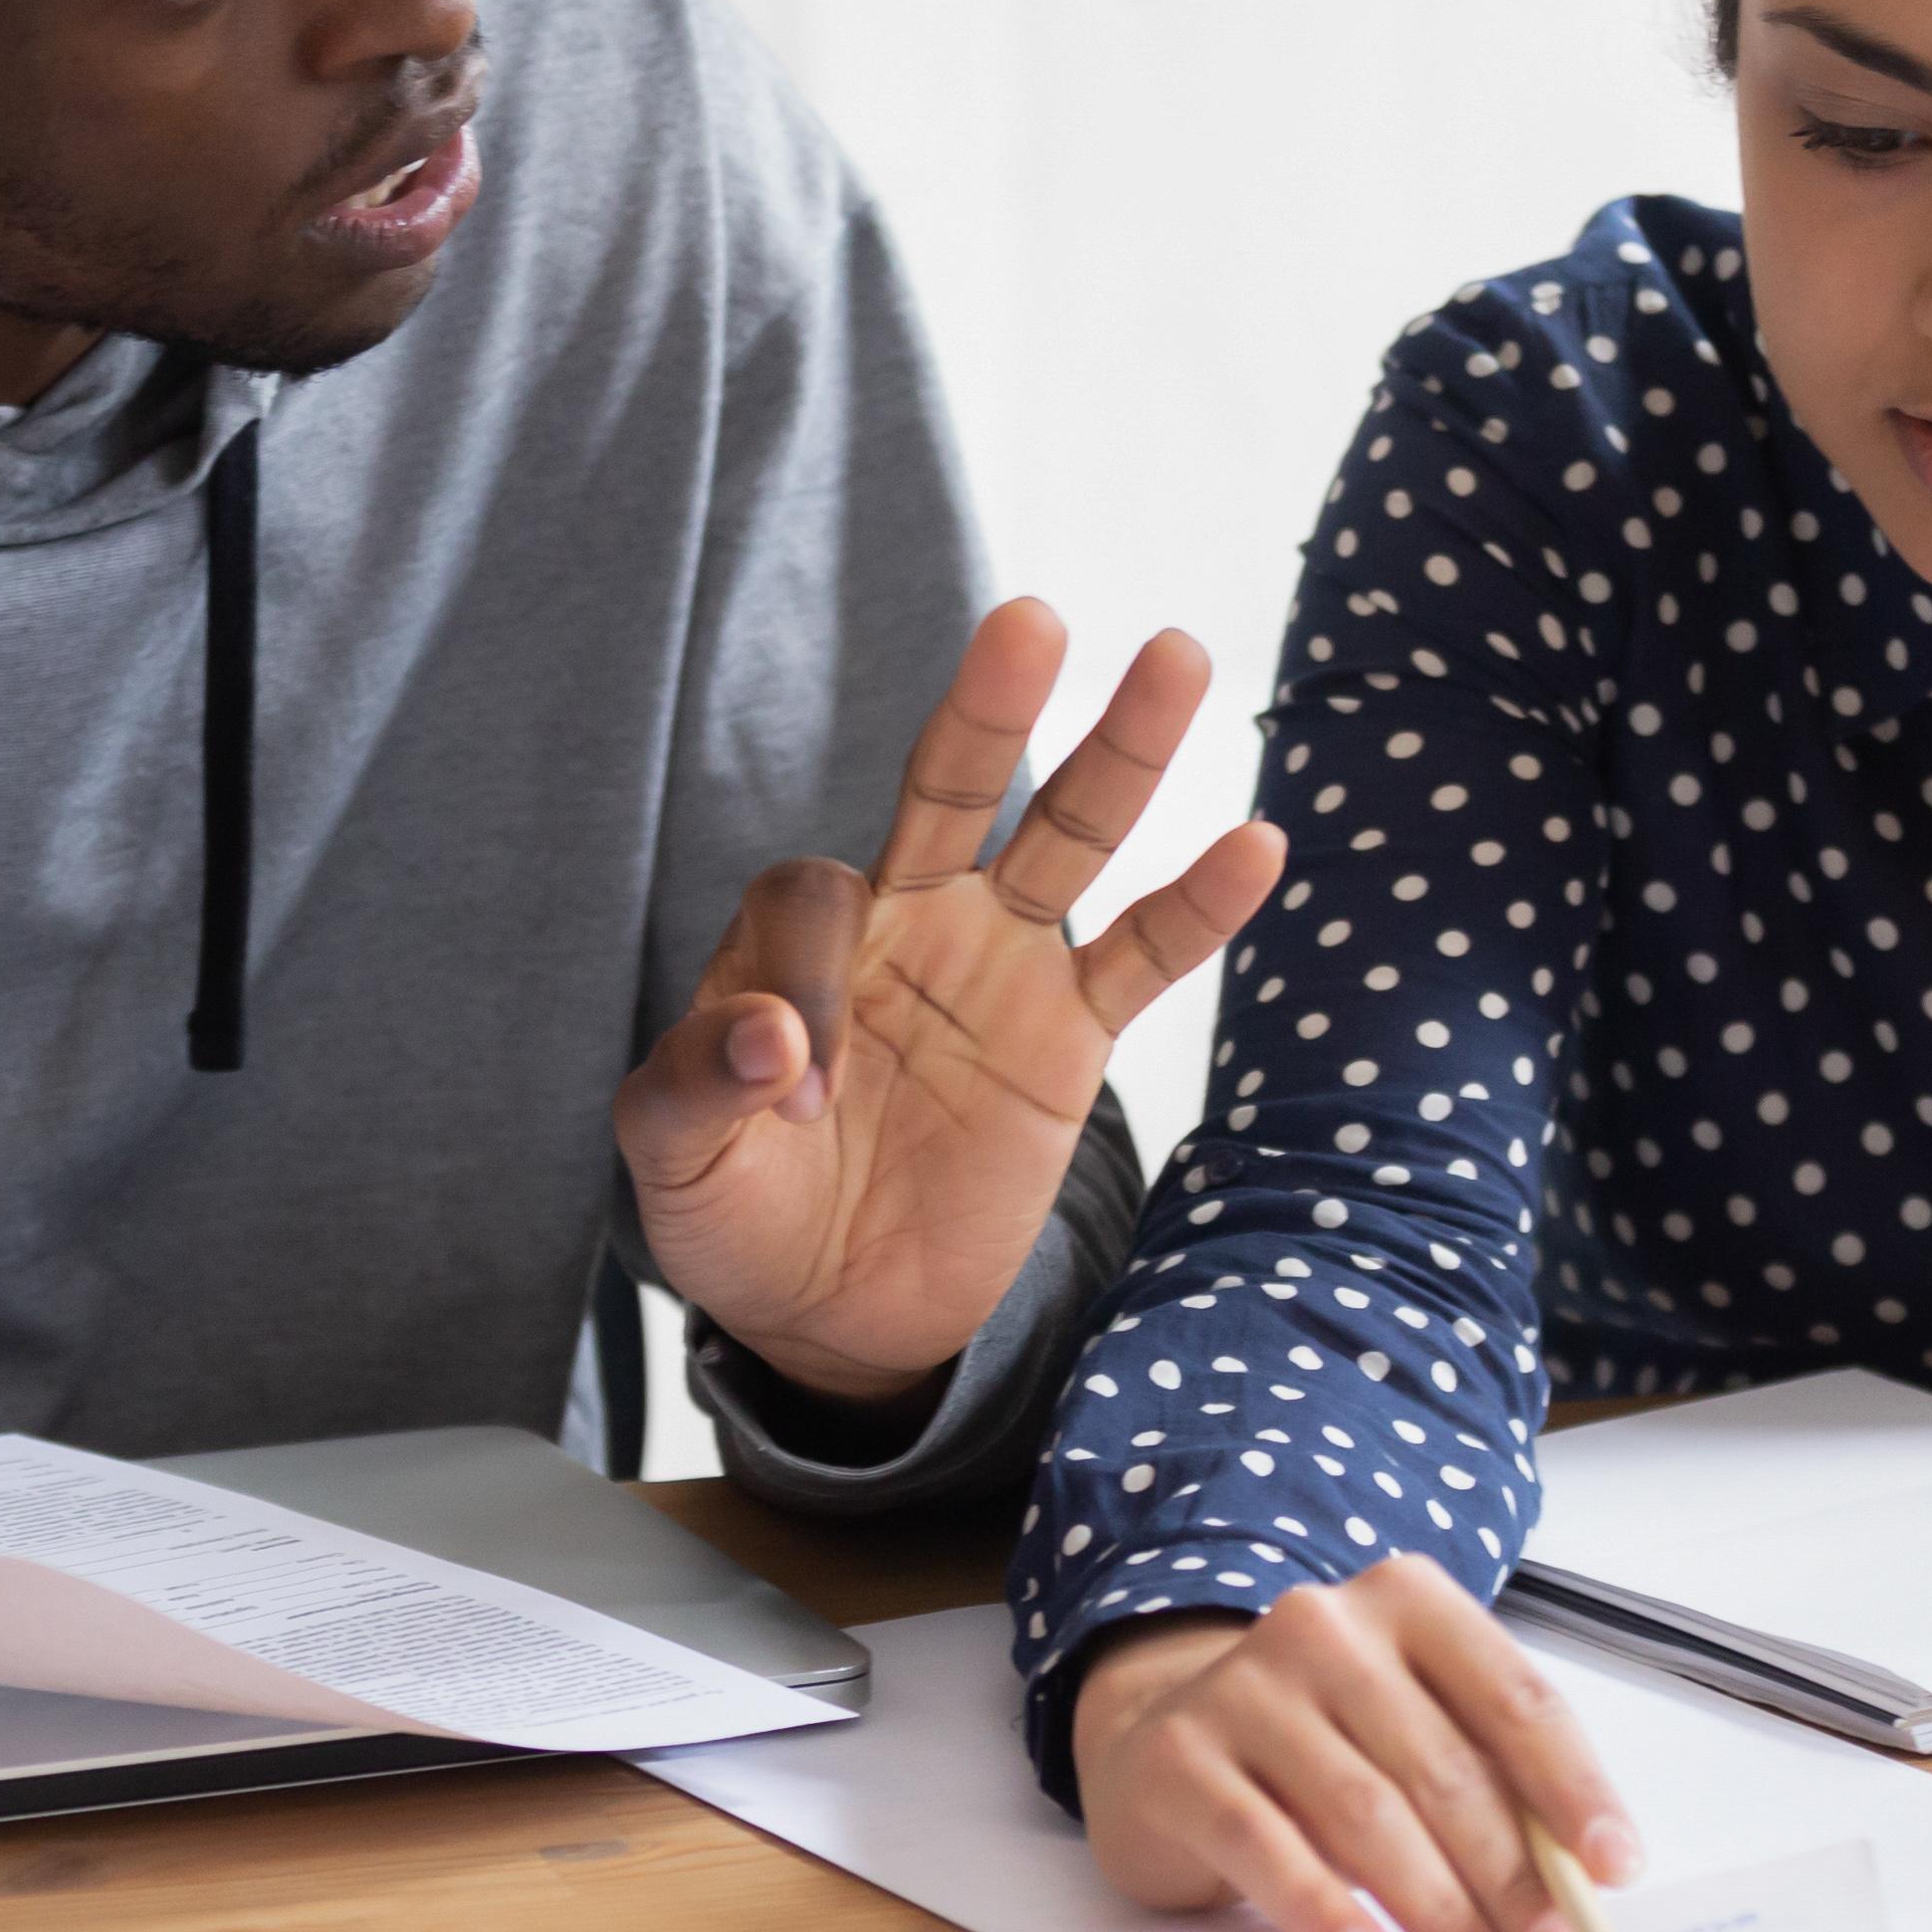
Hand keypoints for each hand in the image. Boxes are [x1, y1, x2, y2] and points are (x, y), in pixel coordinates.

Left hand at [618, 599, 1283, 1406]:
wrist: (836, 1311)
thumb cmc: (742, 1215)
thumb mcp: (674, 1161)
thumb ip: (694, 1085)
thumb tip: (770, 1038)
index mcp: (794, 938)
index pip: (815, 901)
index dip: (802, 988)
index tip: (794, 1096)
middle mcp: (906, 920)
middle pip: (950, 786)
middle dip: (988, 709)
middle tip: (1028, 620)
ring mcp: (999, 966)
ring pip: (1066, 838)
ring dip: (1120, 754)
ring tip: (1175, 657)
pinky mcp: (1070, 1035)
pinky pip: (1143, 957)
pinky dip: (1197, 907)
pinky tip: (1257, 845)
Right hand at [1069, 1561, 1640, 1931]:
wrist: (1162, 1735)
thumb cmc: (1321, 1743)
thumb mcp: (1413, 1733)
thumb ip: (1490, 1785)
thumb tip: (1579, 1891)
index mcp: (1409, 1603)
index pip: (1514, 1698)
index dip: (1573, 1788)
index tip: (1615, 1871)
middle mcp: (1327, 1627)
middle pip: (1446, 1768)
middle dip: (1513, 1879)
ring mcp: (1245, 1687)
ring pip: (1367, 1814)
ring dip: (1441, 1912)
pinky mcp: (1182, 1759)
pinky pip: (1268, 1847)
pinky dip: (1328, 1912)